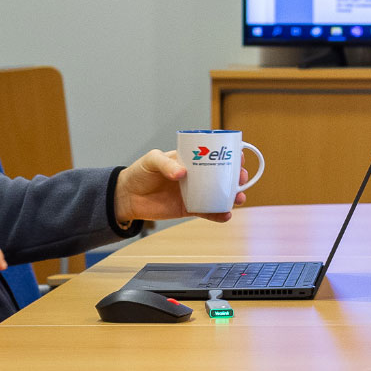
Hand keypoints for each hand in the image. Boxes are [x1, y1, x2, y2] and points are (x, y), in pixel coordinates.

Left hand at [113, 149, 245, 222]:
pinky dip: (218, 215)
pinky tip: (226, 215)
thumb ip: (166, 164)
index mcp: (190, 160)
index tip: (239, 157)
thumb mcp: (152, 160)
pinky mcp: (189, 208)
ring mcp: (194, 193)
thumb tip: (182, 173)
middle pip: (222, 176)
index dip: (228, 156)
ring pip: (218, 195)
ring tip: (239, 199)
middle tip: (242, 179)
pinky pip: (207, 212)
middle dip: (236, 177)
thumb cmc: (140, 172)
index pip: (214, 156)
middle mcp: (195, 177)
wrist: (128, 196)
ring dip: (232, 197)